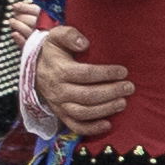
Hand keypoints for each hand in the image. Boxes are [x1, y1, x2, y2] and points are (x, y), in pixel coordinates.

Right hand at [20, 25, 130, 141]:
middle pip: (87, 96)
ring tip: (123, 103)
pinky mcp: (61, 115)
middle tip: (129, 87)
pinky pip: (75, 126)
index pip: (86, 74)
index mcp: (59, 71)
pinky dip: (91, 129)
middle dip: (111, 92)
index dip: (106, 73)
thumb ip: (69, 35)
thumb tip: (84, 43)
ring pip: (83, 113)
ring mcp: (59, 105)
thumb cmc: (52, 51)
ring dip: (105, 110)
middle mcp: (58, 90)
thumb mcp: (56, 36)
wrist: (34, 68)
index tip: (123, 71)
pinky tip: (108, 125)